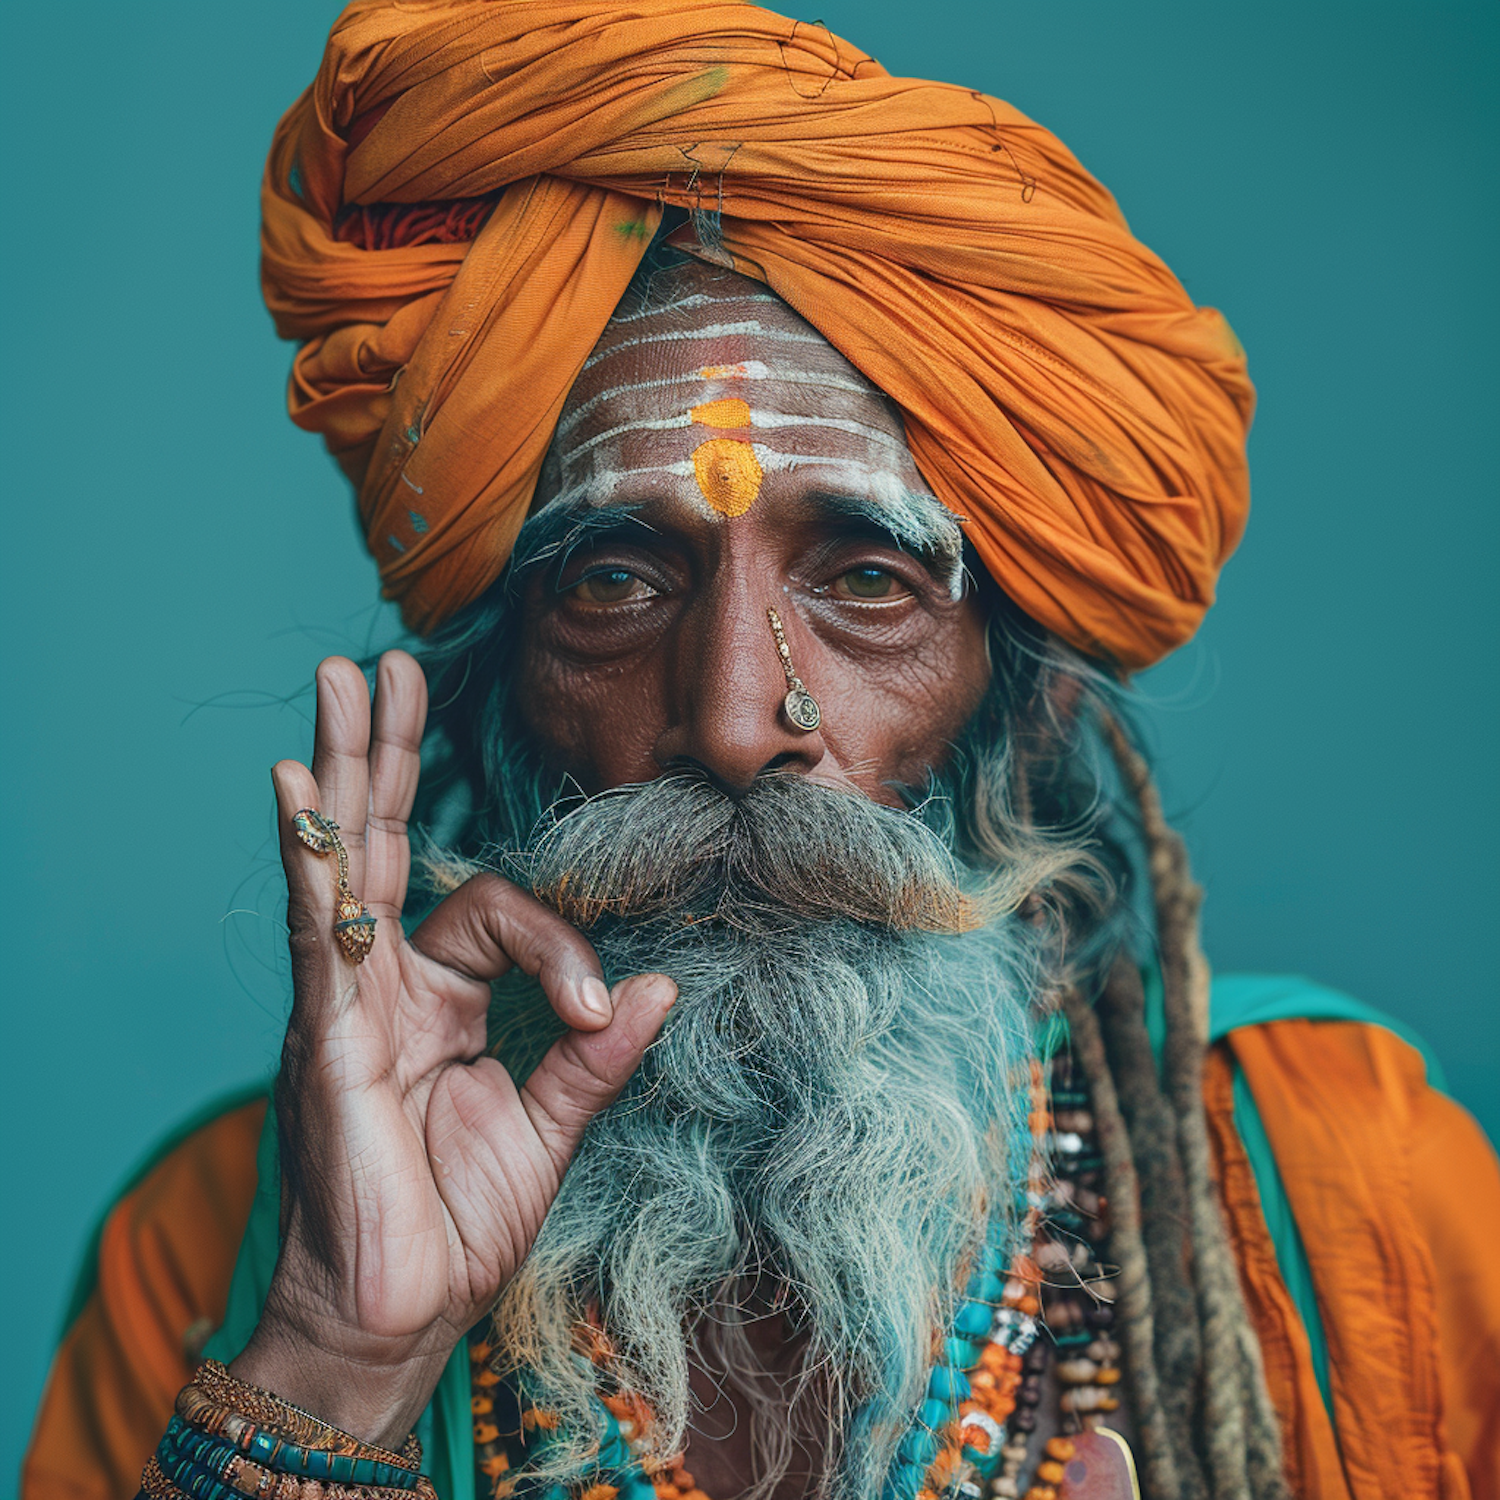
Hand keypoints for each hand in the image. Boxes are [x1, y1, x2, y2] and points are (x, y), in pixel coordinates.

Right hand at [231, 652, 674, 1444]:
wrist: (397, 1318)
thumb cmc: (459, 1226)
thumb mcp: (548, 1126)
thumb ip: (595, 1054)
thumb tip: (660, 988)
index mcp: (439, 1000)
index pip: (501, 915)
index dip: (561, 947)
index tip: (599, 1011)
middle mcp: (384, 985)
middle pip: (385, 845)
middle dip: (386, 755)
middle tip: (385, 667)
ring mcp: (345, 1003)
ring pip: (345, 861)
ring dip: (344, 767)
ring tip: (344, 680)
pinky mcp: (324, 1034)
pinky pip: (317, 928)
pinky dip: (307, 852)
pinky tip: (289, 783)